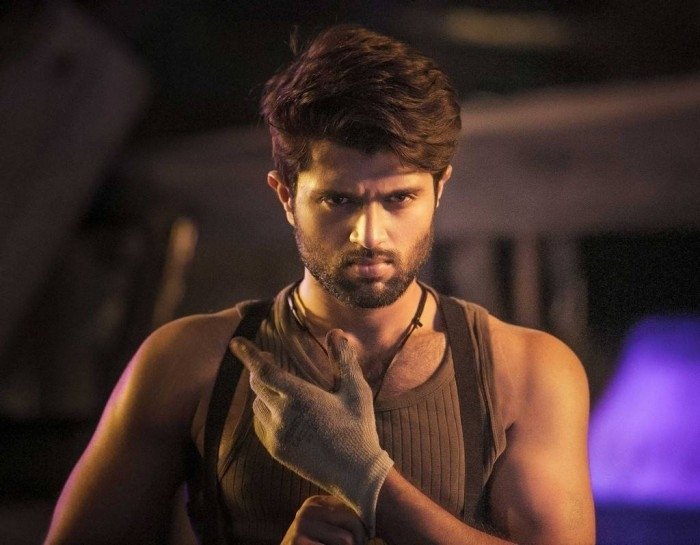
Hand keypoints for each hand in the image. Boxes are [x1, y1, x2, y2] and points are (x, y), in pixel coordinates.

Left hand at [229, 329, 393, 536]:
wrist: (356, 474)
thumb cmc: (359, 428)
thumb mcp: (357, 390)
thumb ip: (343, 359)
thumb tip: (335, 332)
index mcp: (301, 397)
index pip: (265, 371)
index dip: (248, 354)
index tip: (235, 342)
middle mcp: (283, 416)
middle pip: (258, 385)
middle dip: (260, 369)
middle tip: (268, 358)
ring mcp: (277, 435)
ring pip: (258, 405)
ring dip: (264, 393)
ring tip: (281, 388)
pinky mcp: (276, 450)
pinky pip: (261, 424)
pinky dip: (266, 413)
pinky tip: (283, 412)